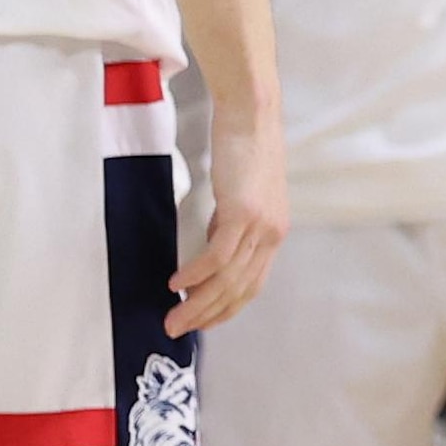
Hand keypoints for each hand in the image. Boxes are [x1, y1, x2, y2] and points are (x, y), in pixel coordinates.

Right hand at [169, 114, 289, 337]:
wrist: (252, 116)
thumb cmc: (244, 149)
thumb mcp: (241, 196)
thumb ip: (231, 224)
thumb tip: (212, 248)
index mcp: (274, 233)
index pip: (252, 285)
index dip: (227, 309)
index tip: (203, 323)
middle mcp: (271, 235)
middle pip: (239, 290)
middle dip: (206, 315)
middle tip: (177, 329)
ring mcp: (259, 226)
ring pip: (227, 279)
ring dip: (196, 302)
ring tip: (172, 316)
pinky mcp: (242, 213)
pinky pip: (216, 256)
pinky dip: (194, 273)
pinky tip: (176, 283)